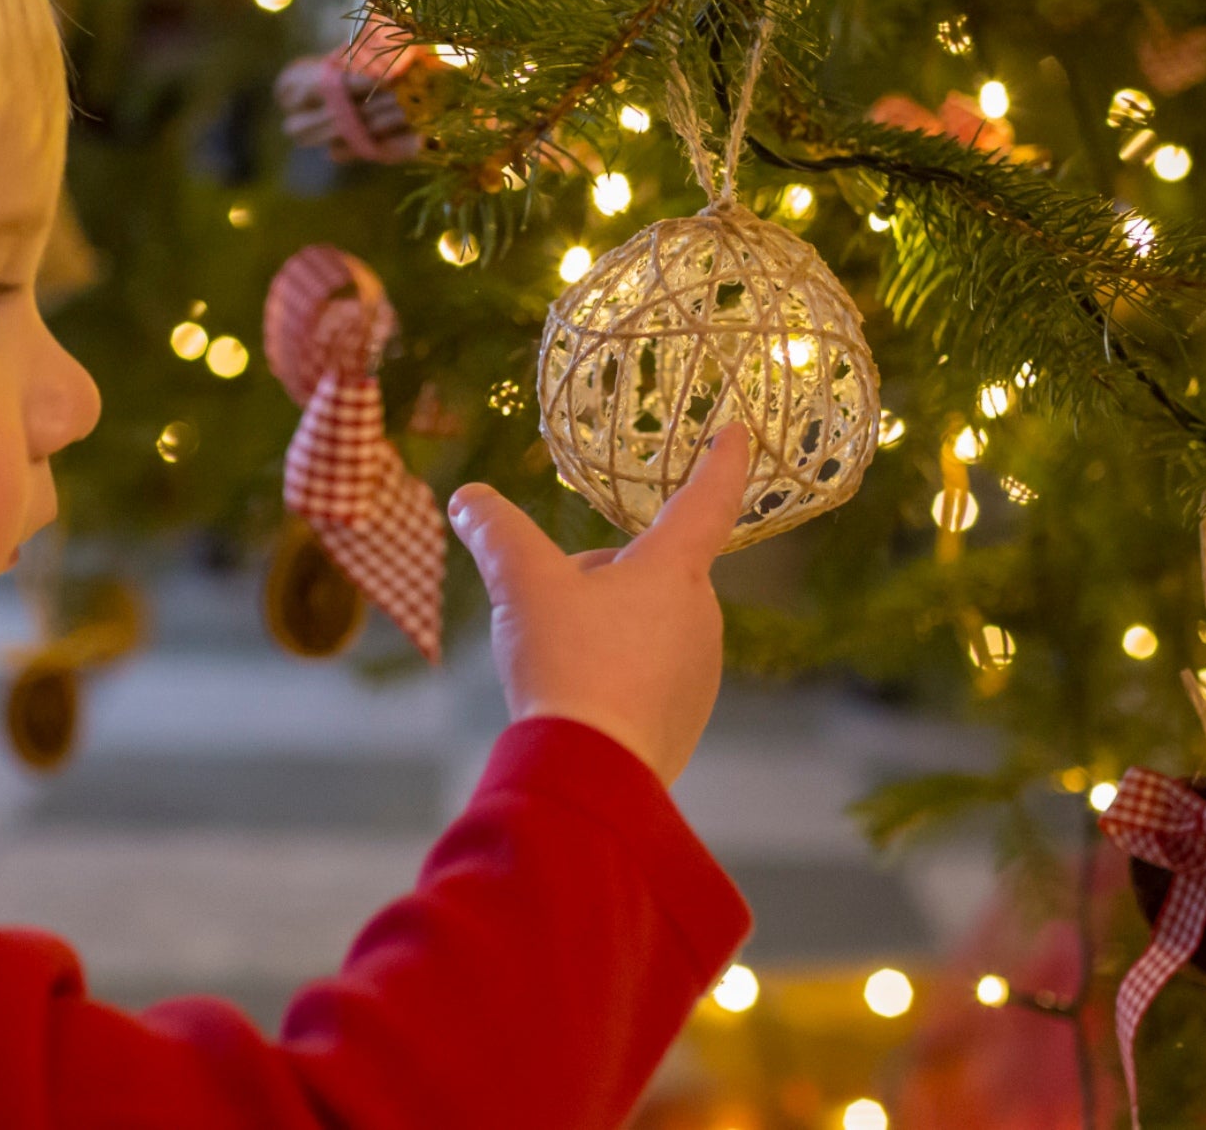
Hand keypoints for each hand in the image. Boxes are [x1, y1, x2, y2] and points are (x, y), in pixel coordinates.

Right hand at [447, 429, 755, 785]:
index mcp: (674, 571)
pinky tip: (579, 698)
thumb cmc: (566, 665)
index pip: (706, 499)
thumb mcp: (521, 586)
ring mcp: (701, 671)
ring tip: (560, 661)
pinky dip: (616, 674)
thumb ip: (496, 533)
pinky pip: (651, 674)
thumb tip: (468, 498)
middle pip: (651, 570)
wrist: (588, 772)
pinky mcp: (687, 717)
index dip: (721, 461)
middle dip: (602, 576)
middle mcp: (702, 616)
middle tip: (552, 605)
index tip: (737, 433)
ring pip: (648, 623)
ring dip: (606, 625)